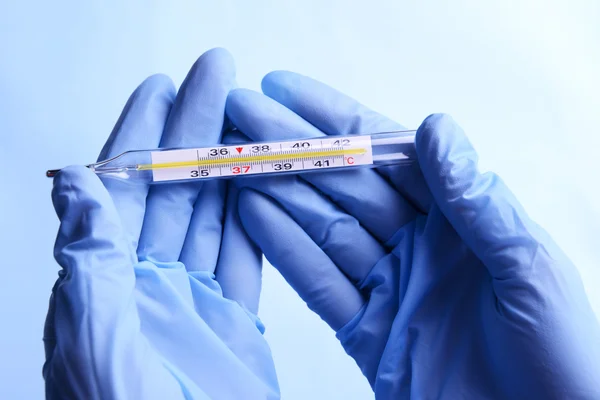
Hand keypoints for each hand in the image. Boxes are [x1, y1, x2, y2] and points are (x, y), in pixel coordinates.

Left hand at [44, 49, 278, 399]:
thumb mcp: (97, 345)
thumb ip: (90, 264)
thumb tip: (74, 183)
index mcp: (102, 284)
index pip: (121, 190)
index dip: (142, 134)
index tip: (164, 87)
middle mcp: (144, 284)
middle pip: (173, 190)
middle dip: (195, 131)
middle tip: (220, 78)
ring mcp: (190, 302)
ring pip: (211, 218)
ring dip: (229, 168)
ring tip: (248, 121)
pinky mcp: (231, 324)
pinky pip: (244, 261)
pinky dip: (255, 221)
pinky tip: (264, 185)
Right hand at [226, 72, 599, 398]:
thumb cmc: (558, 354)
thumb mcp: (526, 267)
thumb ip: (475, 200)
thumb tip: (434, 127)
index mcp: (459, 218)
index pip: (388, 153)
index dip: (336, 119)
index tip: (287, 90)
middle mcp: (417, 244)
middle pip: (344, 186)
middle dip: (292, 148)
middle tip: (241, 116)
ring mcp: (387, 285)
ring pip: (322, 228)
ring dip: (278, 192)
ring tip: (235, 160)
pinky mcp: (364, 331)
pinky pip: (318, 283)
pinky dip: (284, 250)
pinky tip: (252, 214)